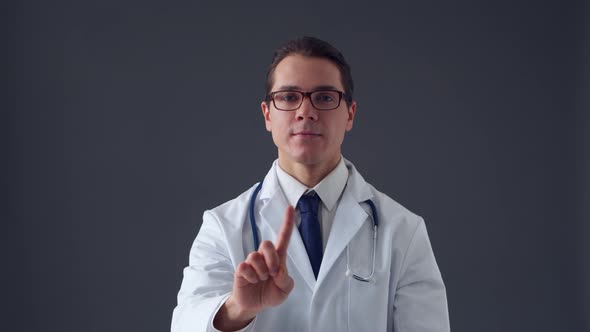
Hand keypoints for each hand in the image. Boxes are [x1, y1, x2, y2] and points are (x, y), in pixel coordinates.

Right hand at [213, 206, 295, 330]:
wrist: (255, 305)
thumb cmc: (271, 293)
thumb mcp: (285, 289)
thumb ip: (286, 279)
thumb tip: (278, 270)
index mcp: (278, 258)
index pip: (283, 237)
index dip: (287, 223)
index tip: (290, 207)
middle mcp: (264, 257)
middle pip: (266, 244)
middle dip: (271, 259)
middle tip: (272, 273)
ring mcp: (251, 262)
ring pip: (255, 256)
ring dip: (261, 272)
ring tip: (261, 280)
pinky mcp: (241, 270)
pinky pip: (245, 267)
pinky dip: (251, 277)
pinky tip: (252, 281)